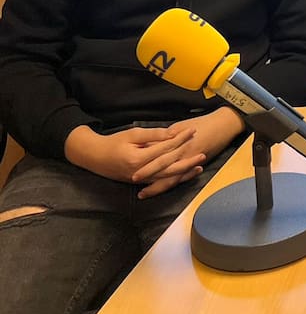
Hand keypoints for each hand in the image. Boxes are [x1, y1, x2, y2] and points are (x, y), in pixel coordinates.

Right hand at [65, 108, 244, 198]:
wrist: (95, 157)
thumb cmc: (114, 143)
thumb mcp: (132, 134)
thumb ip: (153, 135)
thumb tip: (173, 133)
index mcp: (138, 159)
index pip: (165, 149)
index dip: (180, 139)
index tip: (192, 131)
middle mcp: (141, 172)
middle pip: (169, 166)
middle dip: (187, 159)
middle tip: (203, 152)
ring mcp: (141, 179)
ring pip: (166, 177)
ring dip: (184, 172)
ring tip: (199, 165)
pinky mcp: (141, 182)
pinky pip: (160, 182)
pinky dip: (173, 179)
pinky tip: (185, 175)